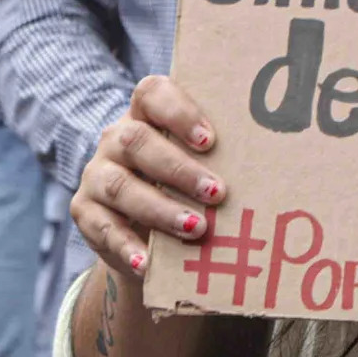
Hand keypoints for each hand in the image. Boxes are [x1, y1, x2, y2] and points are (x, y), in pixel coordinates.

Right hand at [74, 75, 225, 285]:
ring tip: (196, 228)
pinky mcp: (85, 211)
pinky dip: (127, 247)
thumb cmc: (185, 187)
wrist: (145, 233)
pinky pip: (103, 228)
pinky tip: (147, 262)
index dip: (179, 112)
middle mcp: (116, 139)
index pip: (152, 94)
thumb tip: (273, 169)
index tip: (210, 140)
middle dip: (178, 168)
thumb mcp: (198, 167)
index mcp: (145, 115)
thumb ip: (219, 160)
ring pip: (121, 186)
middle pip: (136, 141)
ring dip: (161, 209)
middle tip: (217, 192)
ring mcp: (96, 174)